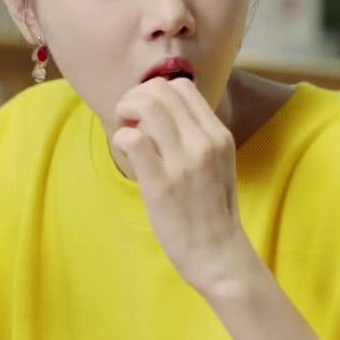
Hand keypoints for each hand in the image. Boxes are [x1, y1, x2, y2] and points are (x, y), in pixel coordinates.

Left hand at [112, 77, 259, 296]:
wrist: (217, 253)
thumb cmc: (212, 211)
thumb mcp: (218, 164)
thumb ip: (197, 137)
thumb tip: (161, 115)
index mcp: (218, 135)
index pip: (182, 87)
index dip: (157, 93)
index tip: (147, 116)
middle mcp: (204, 142)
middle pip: (161, 90)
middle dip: (135, 98)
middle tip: (129, 123)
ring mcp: (184, 162)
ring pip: (147, 106)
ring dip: (125, 113)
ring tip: (126, 135)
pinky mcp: (162, 183)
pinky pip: (132, 139)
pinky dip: (121, 139)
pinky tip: (126, 156)